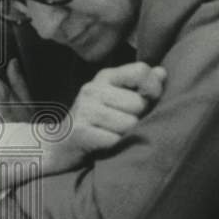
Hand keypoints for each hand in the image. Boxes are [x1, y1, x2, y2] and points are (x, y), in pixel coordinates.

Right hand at [45, 62, 166, 173]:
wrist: (57, 145)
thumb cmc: (95, 122)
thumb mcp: (115, 98)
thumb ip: (139, 86)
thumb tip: (162, 73)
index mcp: (105, 77)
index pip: (141, 70)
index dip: (153, 87)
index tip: (149, 100)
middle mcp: (93, 89)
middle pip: (139, 103)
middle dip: (139, 118)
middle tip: (123, 124)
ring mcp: (84, 110)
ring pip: (130, 124)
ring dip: (128, 135)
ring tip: (114, 135)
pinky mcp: (80, 132)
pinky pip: (115, 140)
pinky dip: (116, 147)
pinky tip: (106, 145)